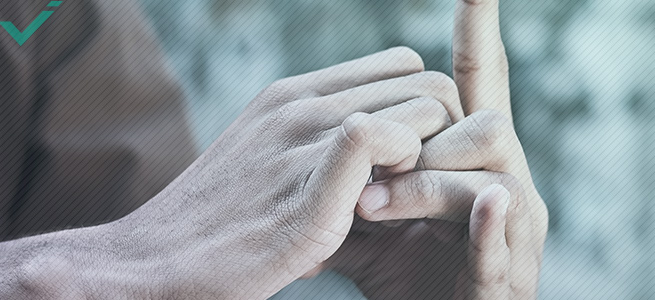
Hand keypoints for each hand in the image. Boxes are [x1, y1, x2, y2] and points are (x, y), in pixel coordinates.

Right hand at [100, 47, 465, 297]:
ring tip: (407, 202)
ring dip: (432, 157)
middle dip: (442, 134)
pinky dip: (409, 174)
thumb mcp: (267, 161)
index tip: (419, 158)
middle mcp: (304, 102)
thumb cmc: (218, 225)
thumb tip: (376, 148)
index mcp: (296, 93)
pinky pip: (385, 138)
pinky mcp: (310, 183)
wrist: (151, 264)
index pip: (403, 67)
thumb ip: (319, 146)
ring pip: (423, 108)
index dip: (424, 110)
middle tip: (425, 184)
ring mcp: (305, 136)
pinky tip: (387, 213)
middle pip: (427, 84)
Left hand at [323, 0, 547, 297]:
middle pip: (489, 120)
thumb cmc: (410, 280)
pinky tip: (481, 203)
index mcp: (472, 165)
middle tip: (364, 176)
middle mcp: (503, 186)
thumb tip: (312, 138)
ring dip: (429, 182)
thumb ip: (352, 176)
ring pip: (494, 173)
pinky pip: (505, 237)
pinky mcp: (509, 276)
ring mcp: (513, 231)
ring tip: (373, 207)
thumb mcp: (368, 224)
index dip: (479, 35)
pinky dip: (489, 221)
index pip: (479, 87)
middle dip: (430, 133)